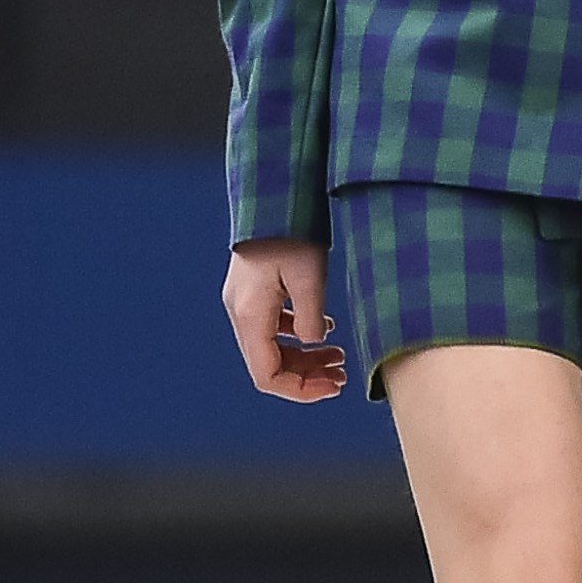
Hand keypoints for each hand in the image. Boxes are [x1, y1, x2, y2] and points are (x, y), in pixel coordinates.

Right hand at [222, 239, 346, 401]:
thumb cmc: (291, 229)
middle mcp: (240, 313)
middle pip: (269, 364)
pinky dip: (296, 334)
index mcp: (250, 315)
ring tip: (338, 355)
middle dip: (306, 375)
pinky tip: (326, 327)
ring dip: (303, 356)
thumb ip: (311, 317)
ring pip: (271, 346)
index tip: (333, 386)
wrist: (272, 192)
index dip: (300, 389)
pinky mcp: (253, 290)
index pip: (267, 376)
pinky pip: (272, 326)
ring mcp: (244, 301)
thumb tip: (314, 341)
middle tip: (341, 374)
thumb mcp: (310, 276)